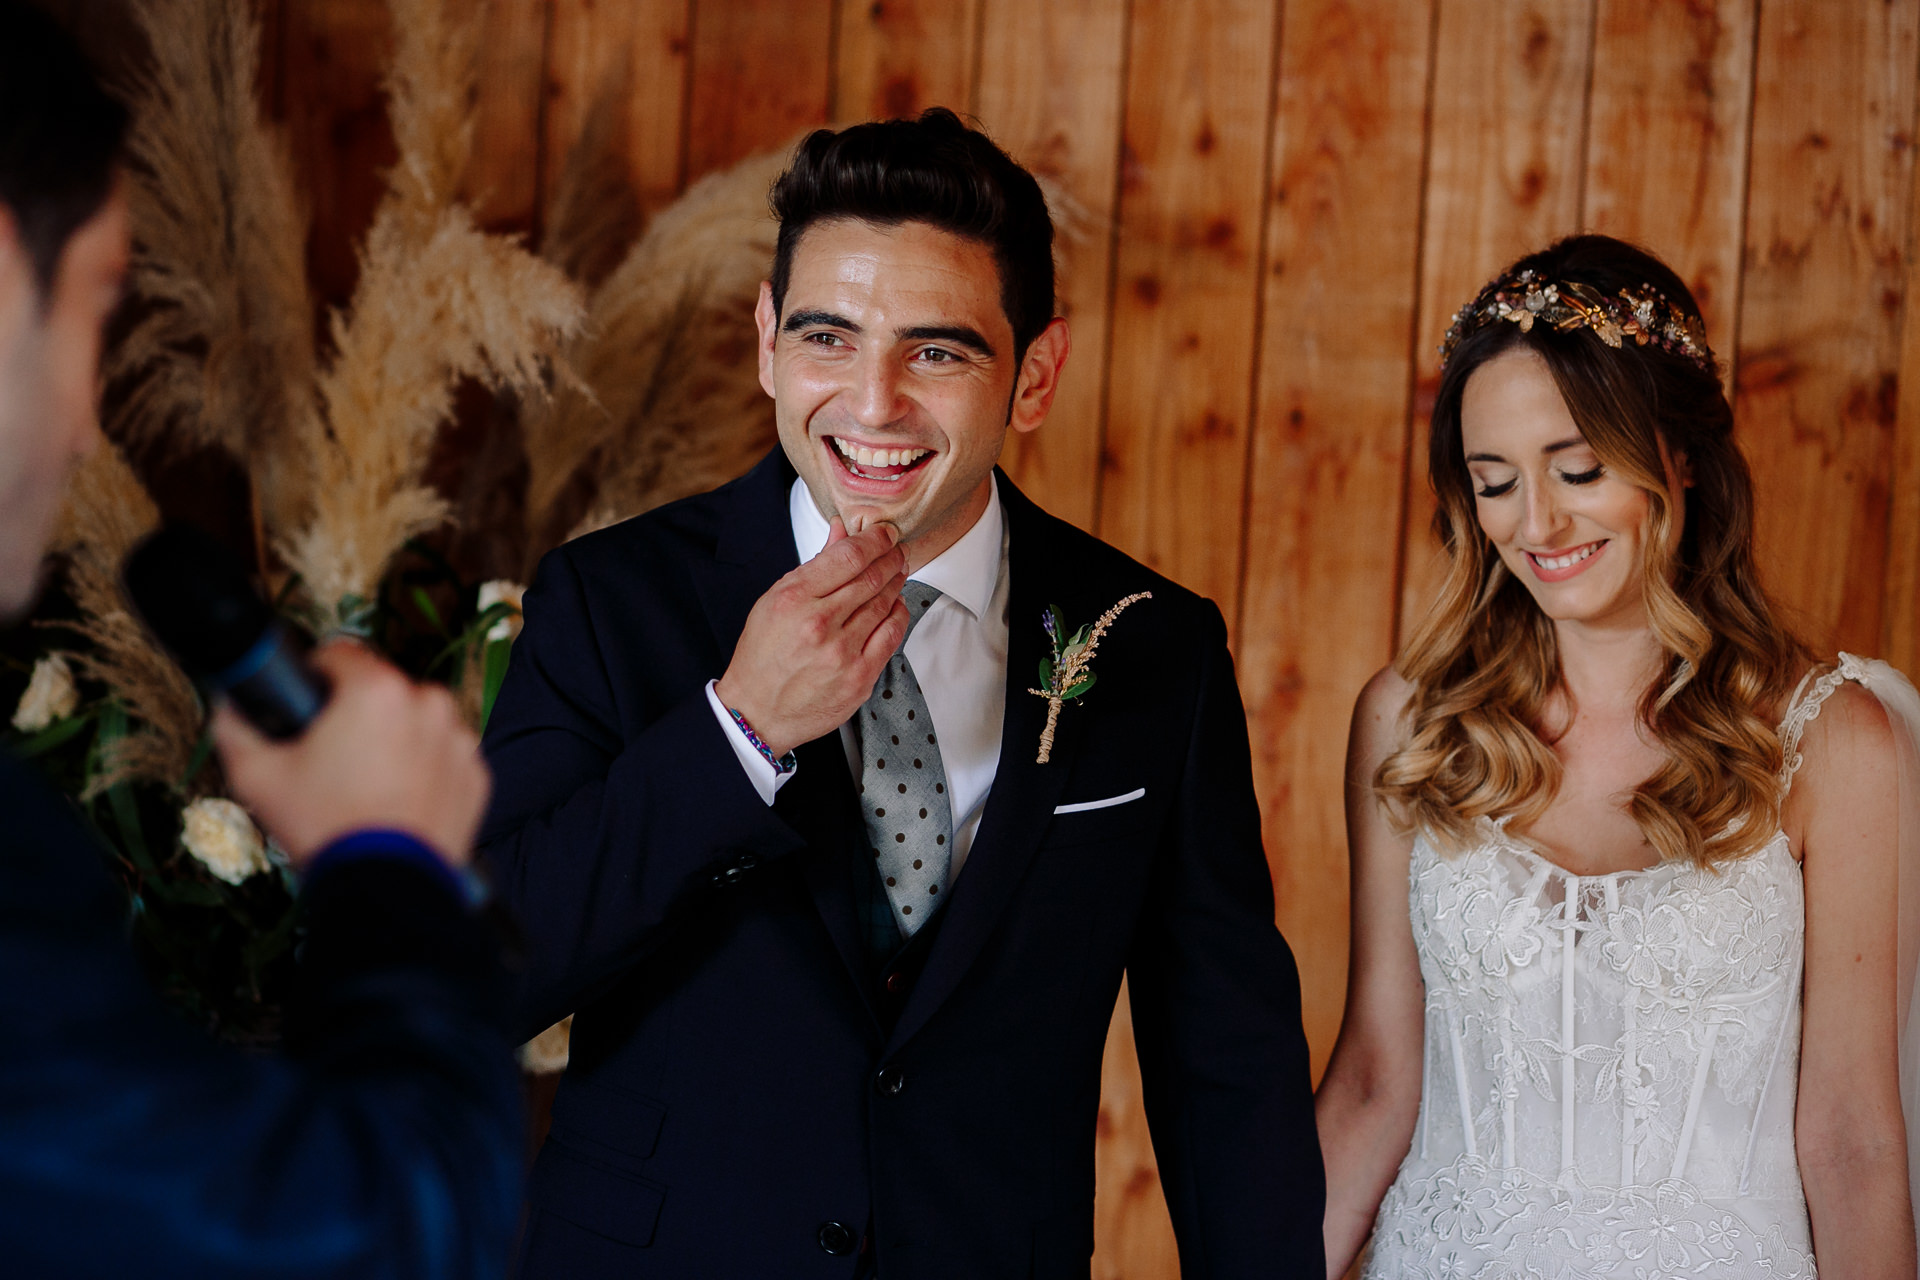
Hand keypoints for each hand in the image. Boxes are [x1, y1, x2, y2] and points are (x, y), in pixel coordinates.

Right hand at [211, 640, 490, 869]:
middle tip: (332, 757)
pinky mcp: (476, 776)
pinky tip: (396, 801)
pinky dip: (424, 771)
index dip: (315, 677)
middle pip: (382, 691)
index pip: (339, 655)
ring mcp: (459, 741)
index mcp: (378, 690)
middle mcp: (429, 704)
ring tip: (365, 784)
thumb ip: (236, 726)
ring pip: (416, 723)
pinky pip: (442, 758)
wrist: (384, 887)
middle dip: (357, 714)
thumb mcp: (257, 776)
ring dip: (394, 740)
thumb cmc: (325, 828)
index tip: (307, 705)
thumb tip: (230, 703)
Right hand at [713, 516, 908, 758]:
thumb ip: (814, 566)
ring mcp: (842, 653)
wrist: (757, 711)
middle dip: (890, 558)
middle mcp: (819, 624)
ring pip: (884, 604)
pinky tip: (896, 605)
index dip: (874, 539)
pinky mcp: (859, 678)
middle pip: (870, 578)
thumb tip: (841, 530)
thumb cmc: (763, 654)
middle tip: (897, 549)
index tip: (885, 533)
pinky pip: (891, 636)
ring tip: (897, 572)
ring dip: (895, 584)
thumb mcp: (775, 600)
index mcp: (794, 599)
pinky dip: (898, 615)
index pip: (847, 556)